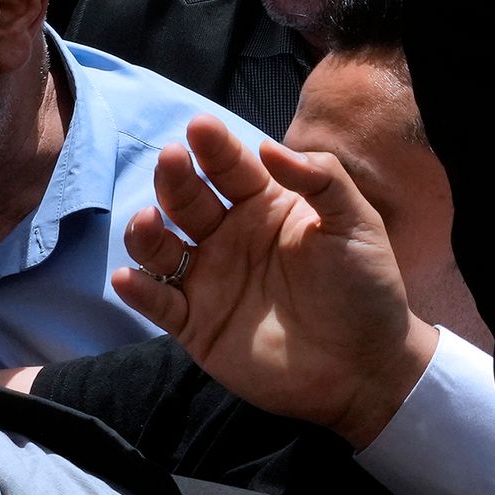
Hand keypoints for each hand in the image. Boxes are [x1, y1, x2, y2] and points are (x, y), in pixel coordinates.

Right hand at [116, 116, 439, 446]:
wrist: (365, 366)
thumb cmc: (366, 289)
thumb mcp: (356, 224)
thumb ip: (321, 179)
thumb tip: (268, 145)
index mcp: (264, 206)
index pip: (229, 167)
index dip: (213, 147)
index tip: (198, 128)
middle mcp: (229, 237)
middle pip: (187, 200)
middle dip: (174, 178)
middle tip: (171, 161)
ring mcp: (209, 280)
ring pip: (160, 247)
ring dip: (146, 232)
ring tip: (149, 222)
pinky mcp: (196, 324)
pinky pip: (159, 303)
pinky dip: (139, 291)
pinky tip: (128, 279)